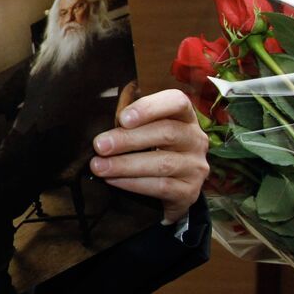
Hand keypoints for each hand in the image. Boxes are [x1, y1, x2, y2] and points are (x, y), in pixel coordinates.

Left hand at [90, 88, 208, 222]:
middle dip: (128, 139)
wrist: (170, 190)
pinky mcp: (190, 191)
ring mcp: (195, 167)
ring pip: (162, 163)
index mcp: (184, 117)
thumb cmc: (151, 150)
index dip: (150, 107)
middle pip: (166, 133)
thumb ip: (129, 123)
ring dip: (125, 164)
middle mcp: (195, 139)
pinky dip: (133, 183)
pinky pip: (161, 186)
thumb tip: (97, 123)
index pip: (177, 102)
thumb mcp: (144, 131)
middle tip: (99, 145)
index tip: (123, 118)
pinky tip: (113, 180)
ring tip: (99, 166)